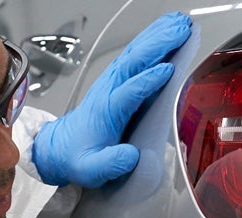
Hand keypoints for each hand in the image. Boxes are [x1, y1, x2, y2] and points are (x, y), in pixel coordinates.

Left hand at [32, 12, 190, 186]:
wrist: (61, 147)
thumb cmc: (78, 156)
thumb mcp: (90, 169)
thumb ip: (109, 163)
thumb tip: (131, 156)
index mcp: (106, 110)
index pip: (128, 91)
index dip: (147, 81)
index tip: (167, 70)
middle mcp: (109, 89)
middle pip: (134, 61)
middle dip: (158, 44)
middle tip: (181, 31)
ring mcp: (112, 81)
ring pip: (136, 53)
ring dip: (158, 36)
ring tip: (180, 23)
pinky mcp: (117, 78)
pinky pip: (136, 54)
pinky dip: (151, 39)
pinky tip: (166, 30)